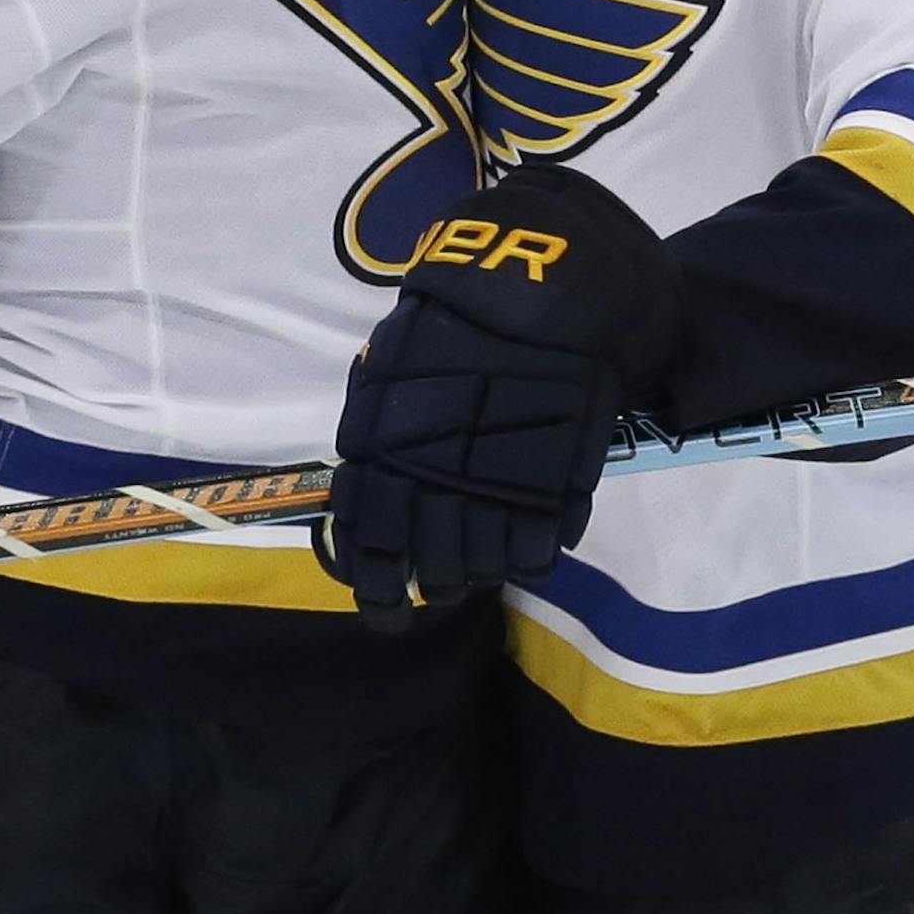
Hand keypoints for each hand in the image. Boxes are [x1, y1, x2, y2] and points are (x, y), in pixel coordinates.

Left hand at [322, 164, 684, 627]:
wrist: (532, 299)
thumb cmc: (450, 328)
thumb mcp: (387, 377)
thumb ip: (376, 444)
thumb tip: (364, 502)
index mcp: (380, 456)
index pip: (367, 549)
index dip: (376, 593)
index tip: (385, 613)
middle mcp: (431, 486)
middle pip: (431, 569)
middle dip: (435, 584)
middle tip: (442, 582)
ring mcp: (493, 494)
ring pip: (483, 570)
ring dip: (480, 572)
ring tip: (485, 558)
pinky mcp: (549, 493)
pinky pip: (537, 554)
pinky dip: (531, 555)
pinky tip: (528, 539)